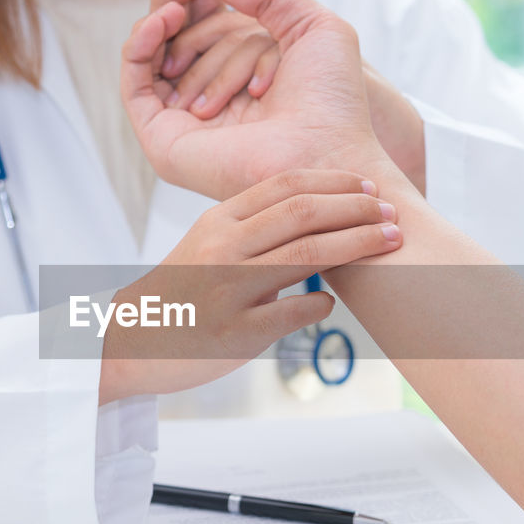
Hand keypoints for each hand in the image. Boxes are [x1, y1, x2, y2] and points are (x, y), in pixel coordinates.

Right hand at [98, 170, 401, 402]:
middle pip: (303, 213)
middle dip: (357, 209)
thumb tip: (316, 218)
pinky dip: (322, 301)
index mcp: (218, 221)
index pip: (285, 185)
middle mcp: (224, 249)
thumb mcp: (208, 246)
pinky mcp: (236, 332)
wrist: (132, 342)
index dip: (334, 181)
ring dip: (357, 244)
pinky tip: (334, 300)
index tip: (369, 185)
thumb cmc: (181, 294)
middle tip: (391, 213)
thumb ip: (253, 229)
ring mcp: (229, 290)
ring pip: (306, 255)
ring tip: (388, 241)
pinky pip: (294, 312)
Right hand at [154, 0, 425, 191]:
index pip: (203, 25)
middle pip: (172, 35)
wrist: (327, 148)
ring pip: (153, 53)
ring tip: (184, 0)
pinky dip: (141, 43)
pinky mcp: (162, 139)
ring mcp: (183, 121)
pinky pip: (135, 83)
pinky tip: (166, 20)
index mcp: (241, 78)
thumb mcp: (311, 26)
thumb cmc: (332, 101)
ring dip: (161, 14)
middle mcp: (209, 99)